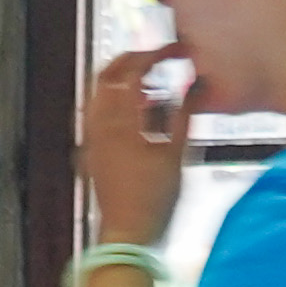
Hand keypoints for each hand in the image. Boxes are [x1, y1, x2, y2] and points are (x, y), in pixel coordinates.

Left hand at [74, 37, 198, 252]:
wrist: (127, 235)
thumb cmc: (155, 200)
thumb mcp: (177, 155)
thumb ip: (184, 114)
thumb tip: (194, 84)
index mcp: (121, 121)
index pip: (132, 72)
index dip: (154, 55)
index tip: (175, 51)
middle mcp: (99, 125)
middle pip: (107, 74)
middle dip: (131, 60)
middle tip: (157, 57)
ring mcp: (91, 137)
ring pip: (98, 92)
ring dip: (120, 79)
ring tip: (148, 81)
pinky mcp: (90, 150)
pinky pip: (96, 112)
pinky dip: (113, 100)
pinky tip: (135, 110)